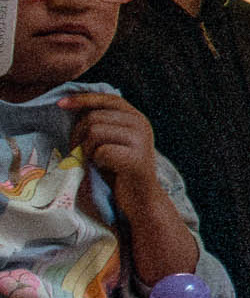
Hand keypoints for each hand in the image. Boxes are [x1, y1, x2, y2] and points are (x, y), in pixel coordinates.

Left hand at [64, 91, 165, 211]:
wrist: (141, 198)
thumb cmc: (119, 169)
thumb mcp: (112, 140)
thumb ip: (102, 122)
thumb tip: (72, 105)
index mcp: (136, 117)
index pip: (107, 98)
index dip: (82, 99)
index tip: (60, 104)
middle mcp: (142, 124)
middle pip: (94, 117)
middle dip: (78, 134)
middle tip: (79, 152)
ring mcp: (141, 141)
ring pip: (95, 132)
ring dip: (86, 149)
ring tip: (93, 160)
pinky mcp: (136, 159)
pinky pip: (101, 151)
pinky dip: (95, 161)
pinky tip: (104, 167)